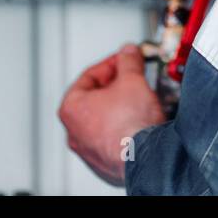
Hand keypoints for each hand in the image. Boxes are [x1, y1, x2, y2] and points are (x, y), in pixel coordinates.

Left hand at [57, 43, 166, 186]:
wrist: (146, 157)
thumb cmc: (130, 124)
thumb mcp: (132, 80)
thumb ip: (128, 61)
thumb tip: (128, 53)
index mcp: (71, 108)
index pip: (89, 76)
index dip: (111, 64)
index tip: (124, 59)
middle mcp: (74, 132)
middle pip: (95, 99)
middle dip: (115, 86)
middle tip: (132, 78)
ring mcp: (89, 151)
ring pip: (104, 120)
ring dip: (120, 107)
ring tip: (139, 99)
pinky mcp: (106, 164)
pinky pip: (112, 138)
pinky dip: (123, 128)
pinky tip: (139, 122)